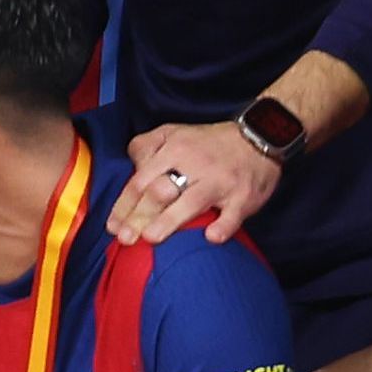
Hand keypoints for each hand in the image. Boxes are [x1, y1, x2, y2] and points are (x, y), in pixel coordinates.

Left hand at [105, 116, 277, 243]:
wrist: (260, 136)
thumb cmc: (207, 143)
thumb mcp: (172, 133)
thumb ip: (145, 146)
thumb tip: (131, 168)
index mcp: (174, 150)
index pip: (141, 180)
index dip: (124, 205)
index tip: (112, 227)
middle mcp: (196, 165)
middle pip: (161, 192)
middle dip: (139, 216)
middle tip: (125, 238)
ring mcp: (221, 182)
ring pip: (192, 201)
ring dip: (170, 221)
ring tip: (151, 238)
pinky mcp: (244, 196)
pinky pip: (234, 213)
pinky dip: (224, 226)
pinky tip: (210, 237)